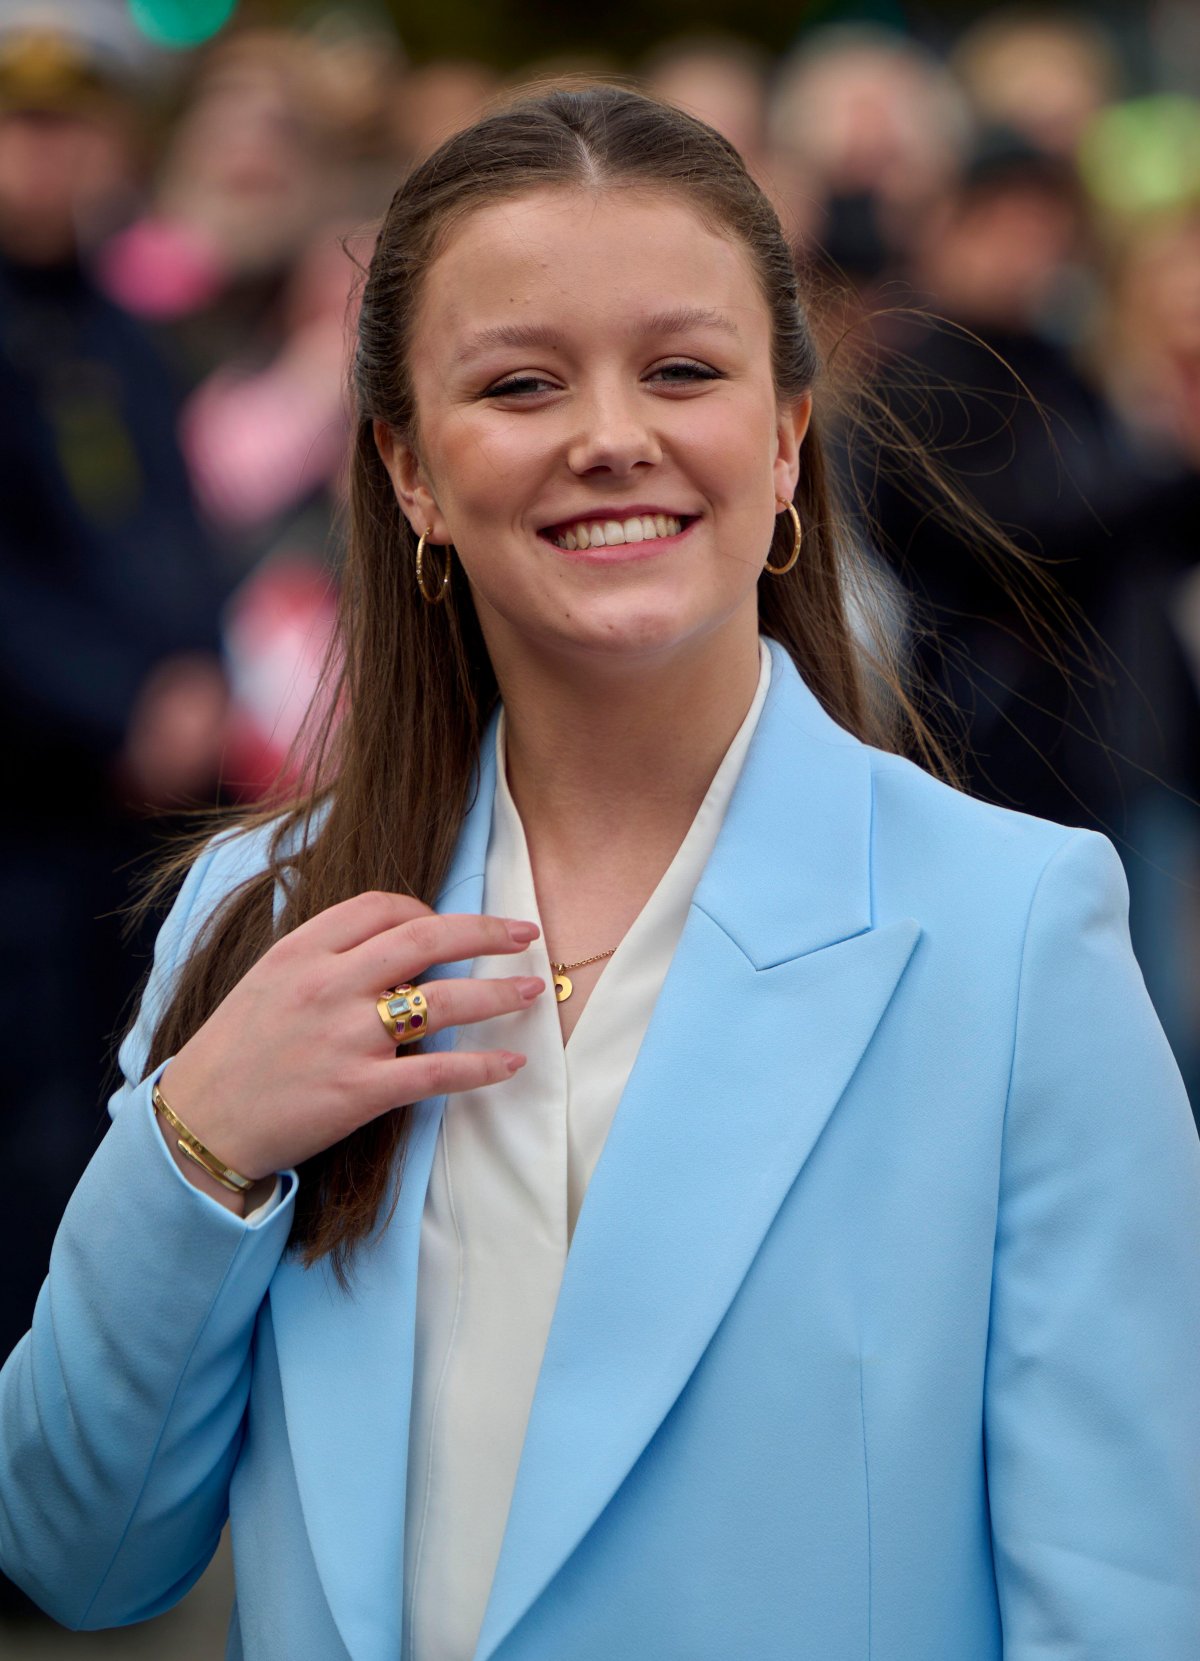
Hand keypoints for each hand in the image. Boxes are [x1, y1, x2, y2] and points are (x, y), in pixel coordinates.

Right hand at [156, 892, 542, 1211]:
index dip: (427, 910)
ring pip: (443, 1001)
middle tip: (526, 933)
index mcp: (302, 951)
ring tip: (533, 991)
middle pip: (425, 939)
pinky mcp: (359, 1091)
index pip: (381, 907)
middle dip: (486, 932)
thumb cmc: (234, 1052)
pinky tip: (510, 1064)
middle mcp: (327, 985)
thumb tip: (391, 944)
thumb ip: (324, 958)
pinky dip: (481, 1067)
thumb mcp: (268, 981)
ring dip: (498, 994)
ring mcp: (346, 1038)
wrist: (198, 1123)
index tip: (451, 924)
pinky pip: (437, 1071)